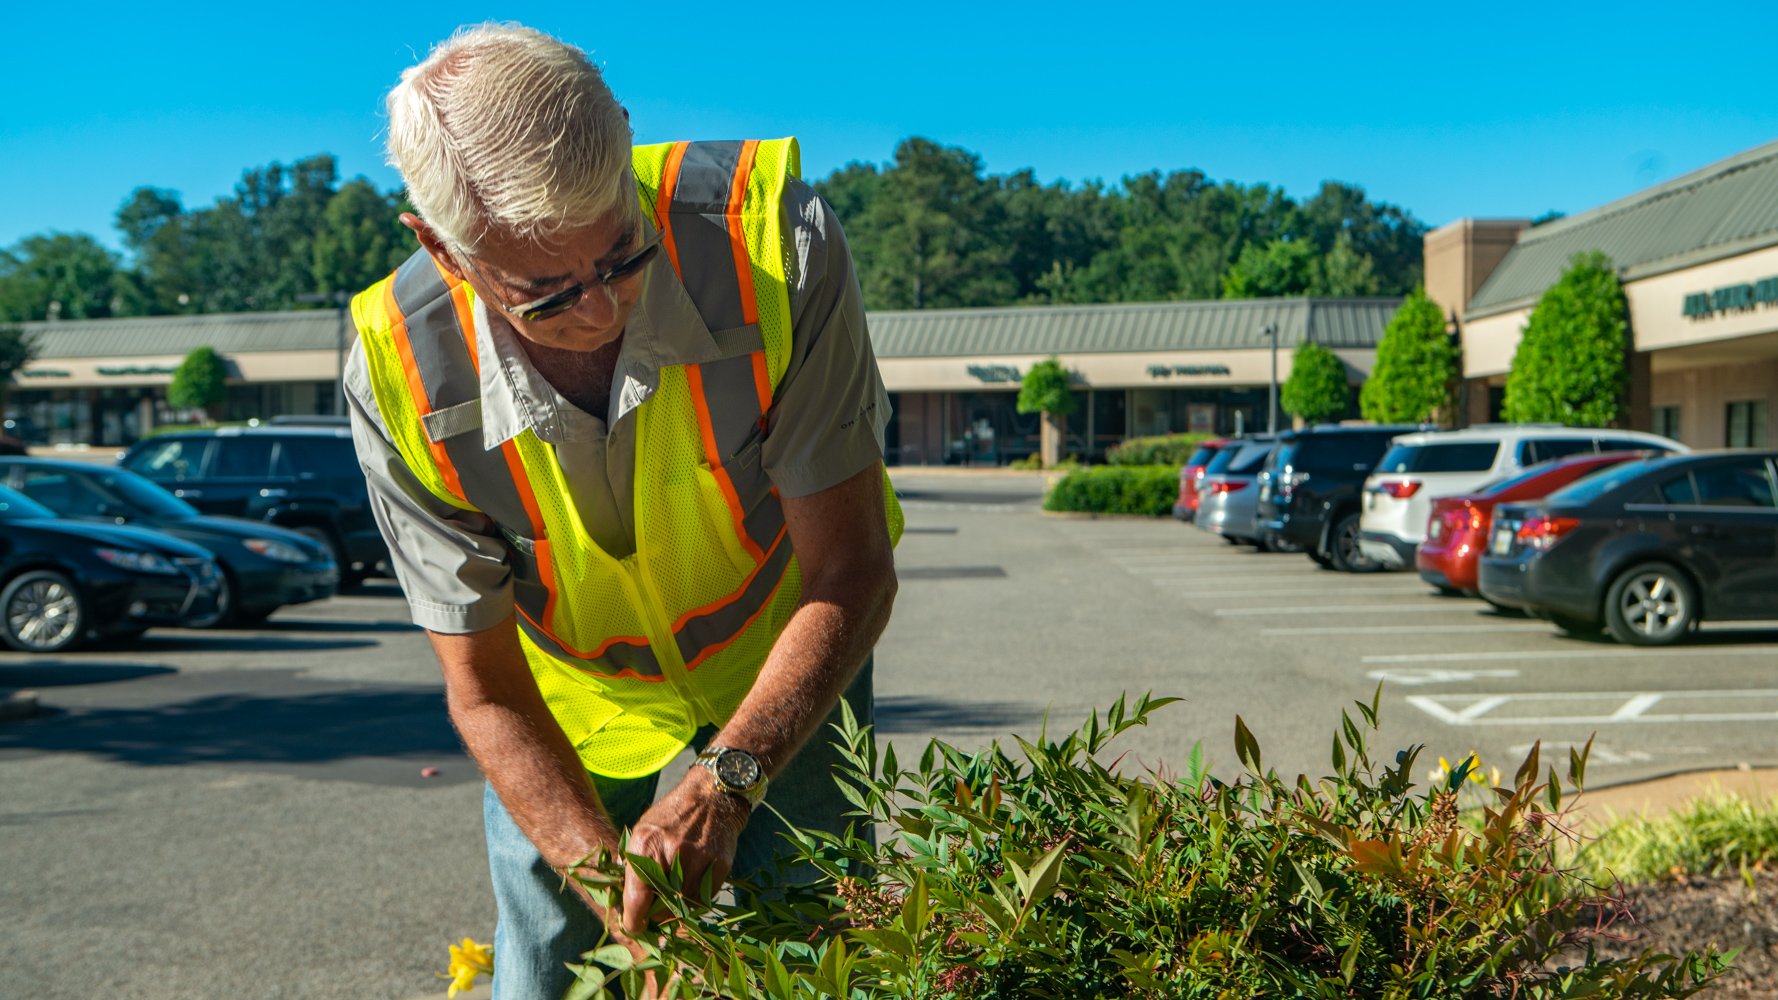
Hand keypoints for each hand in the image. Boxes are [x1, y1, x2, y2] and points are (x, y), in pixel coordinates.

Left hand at [621, 769, 751, 935]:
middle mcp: (672, 852)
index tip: (634, 927)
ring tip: (673, 899)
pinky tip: (691, 887)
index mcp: (646, 844)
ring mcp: (698, 859)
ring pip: (684, 907)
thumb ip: (631, 864)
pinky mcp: (719, 865)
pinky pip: (703, 899)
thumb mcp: (643, 831)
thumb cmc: (672, 817)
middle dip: (655, 916)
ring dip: (677, 910)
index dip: (633, 919)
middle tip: (654, 914)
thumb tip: (620, 899)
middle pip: (660, 907)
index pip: (636, 896)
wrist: (712, 796)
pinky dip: (695, 900)